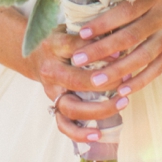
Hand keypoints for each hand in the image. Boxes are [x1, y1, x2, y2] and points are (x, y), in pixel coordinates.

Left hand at [24, 0, 161, 144]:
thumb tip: (92, 15)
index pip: (125, 11)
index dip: (103, 23)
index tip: (81, 33)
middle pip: (130, 36)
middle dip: (102, 50)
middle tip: (79, 60)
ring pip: (143, 57)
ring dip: (118, 70)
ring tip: (95, 81)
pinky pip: (157, 69)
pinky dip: (140, 81)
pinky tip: (122, 90)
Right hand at [25, 26, 129, 145]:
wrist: (35, 54)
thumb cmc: (63, 38)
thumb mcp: (72, 27)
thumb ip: (92, 31)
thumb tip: (121, 31)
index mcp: (54, 45)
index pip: (75, 48)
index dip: (98, 51)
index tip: (119, 53)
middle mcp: (50, 70)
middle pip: (75, 80)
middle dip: (104, 82)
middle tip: (127, 79)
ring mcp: (51, 91)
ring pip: (71, 107)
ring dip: (99, 109)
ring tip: (123, 102)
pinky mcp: (53, 106)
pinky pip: (63, 125)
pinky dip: (79, 134)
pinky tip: (99, 134)